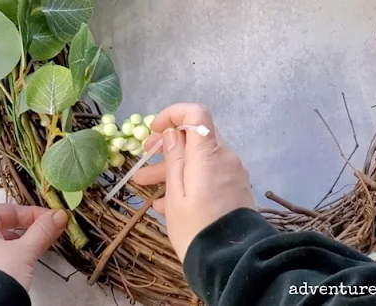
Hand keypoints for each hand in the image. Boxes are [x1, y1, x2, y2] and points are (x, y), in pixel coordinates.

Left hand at [0, 202, 67, 289]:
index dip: (32, 214)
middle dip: (9, 220)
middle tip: (27, 227)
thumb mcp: (25, 251)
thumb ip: (43, 231)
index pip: (8, 209)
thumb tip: (58, 216)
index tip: (50, 220)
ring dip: (2, 236)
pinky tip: (5, 263)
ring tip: (20, 247)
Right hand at [133, 103, 255, 261]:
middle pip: (196, 136)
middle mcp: (225, 157)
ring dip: (171, 166)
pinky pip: (208, 175)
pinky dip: (186, 180)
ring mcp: (231, 173)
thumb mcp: (176, 194)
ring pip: (199, 158)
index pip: (197, 113)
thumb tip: (173, 132)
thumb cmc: (196, 229)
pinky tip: (162, 201)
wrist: (231, 263)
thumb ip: (175, 158)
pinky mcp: (233, 189)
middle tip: (144, 154)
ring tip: (142, 183)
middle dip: (168, 143)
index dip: (174, 114)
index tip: (155, 130)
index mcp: (210, 154)